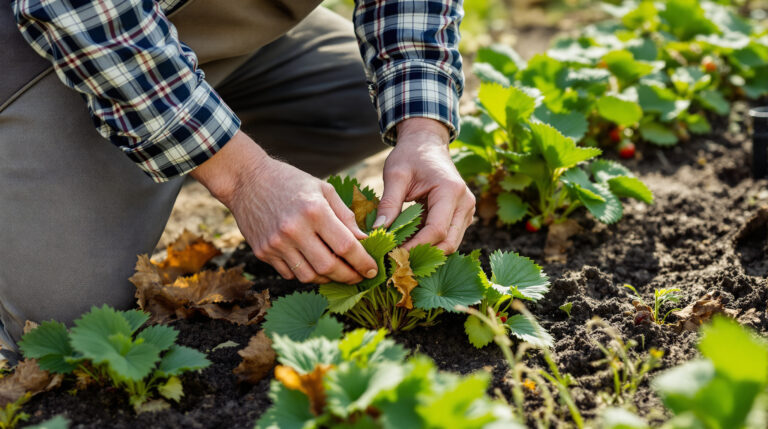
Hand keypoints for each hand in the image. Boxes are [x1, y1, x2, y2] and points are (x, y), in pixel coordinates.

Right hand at [191, 131, 377, 283]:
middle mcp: (294, 230)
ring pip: (309, 276)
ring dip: (328, 279)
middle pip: (329, 267)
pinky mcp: (263, 252)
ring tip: (337, 272)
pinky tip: (313, 264)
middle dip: (349, 276)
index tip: (372, 268)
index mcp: (314, 211)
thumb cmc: (290, 182)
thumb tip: (364, 240)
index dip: (363, 262)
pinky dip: (305, 274)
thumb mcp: (323, 189)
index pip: (346, 246)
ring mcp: (276, 244)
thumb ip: (345, 216)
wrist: (246, 180)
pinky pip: (290, 274)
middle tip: (359, 277)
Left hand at [373, 118, 475, 252]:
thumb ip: (388, 203)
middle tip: (396, 261)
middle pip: (448, 243)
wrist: (427, 143)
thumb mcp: (395, 175)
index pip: (436, 230)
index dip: (415, 246)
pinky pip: (448, 237)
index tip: (393, 254)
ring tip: (400, 254)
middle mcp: (465, 203)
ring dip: (426, 251)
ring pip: (450, 244)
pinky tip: (408, 244)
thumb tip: (378, 231)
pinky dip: (429, 243)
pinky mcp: (461, 215)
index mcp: (451, 191)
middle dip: (422, 254)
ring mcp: (466, 211)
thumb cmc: (411, 155)